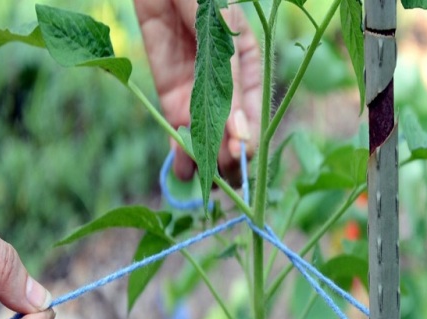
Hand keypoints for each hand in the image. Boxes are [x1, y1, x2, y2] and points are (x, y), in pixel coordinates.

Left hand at [134, 0, 261, 185]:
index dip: (248, 134)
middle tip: (223, 178)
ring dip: (206, 162)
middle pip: (233, 130)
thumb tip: (237, 127)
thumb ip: (226, 76)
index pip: (254, 109)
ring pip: (207, 136)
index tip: (241, 153)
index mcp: (248, 64)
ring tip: (204, 183)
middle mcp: (227, 85)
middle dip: (229, 156)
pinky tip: (183, 171)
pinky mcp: (172, 95)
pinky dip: (180, 151)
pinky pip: (179, 129)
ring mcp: (198, 92)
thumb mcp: (216, 27)